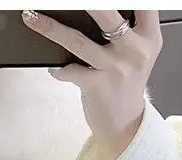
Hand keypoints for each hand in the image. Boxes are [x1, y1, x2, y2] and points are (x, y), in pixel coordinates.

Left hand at [22, 10, 162, 157]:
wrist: (125, 125)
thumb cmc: (125, 85)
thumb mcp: (137, 53)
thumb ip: (127, 28)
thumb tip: (92, 10)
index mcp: (149, 36)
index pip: (142, 3)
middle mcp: (136, 50)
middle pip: (106, 13)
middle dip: (83, 3)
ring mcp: (116, 68)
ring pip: (78, 40)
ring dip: (50, 28)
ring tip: (31, 17)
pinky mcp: (98, 86)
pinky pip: (69, 70)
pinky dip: (58, 69)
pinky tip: (54, 69)